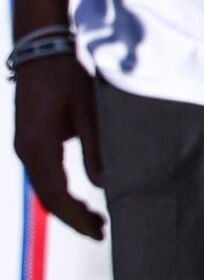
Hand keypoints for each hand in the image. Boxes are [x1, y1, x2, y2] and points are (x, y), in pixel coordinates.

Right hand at [13, 55, 102, 237]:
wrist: (42, 49)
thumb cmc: (68, 76)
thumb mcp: (89, 110)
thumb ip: (96, 148)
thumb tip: (103, 183)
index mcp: (40, 148)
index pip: (57, 196)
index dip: (77, 217)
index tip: (99, 230)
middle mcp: (27, 152)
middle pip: (47, 198)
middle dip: (72, 218)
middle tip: (100, 231)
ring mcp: (24, 147)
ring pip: (43, 188)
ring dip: (66, 206)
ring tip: (93, 218)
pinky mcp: (29, 139)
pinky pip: (41, 175)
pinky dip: (58, 191)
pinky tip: (77, 195)